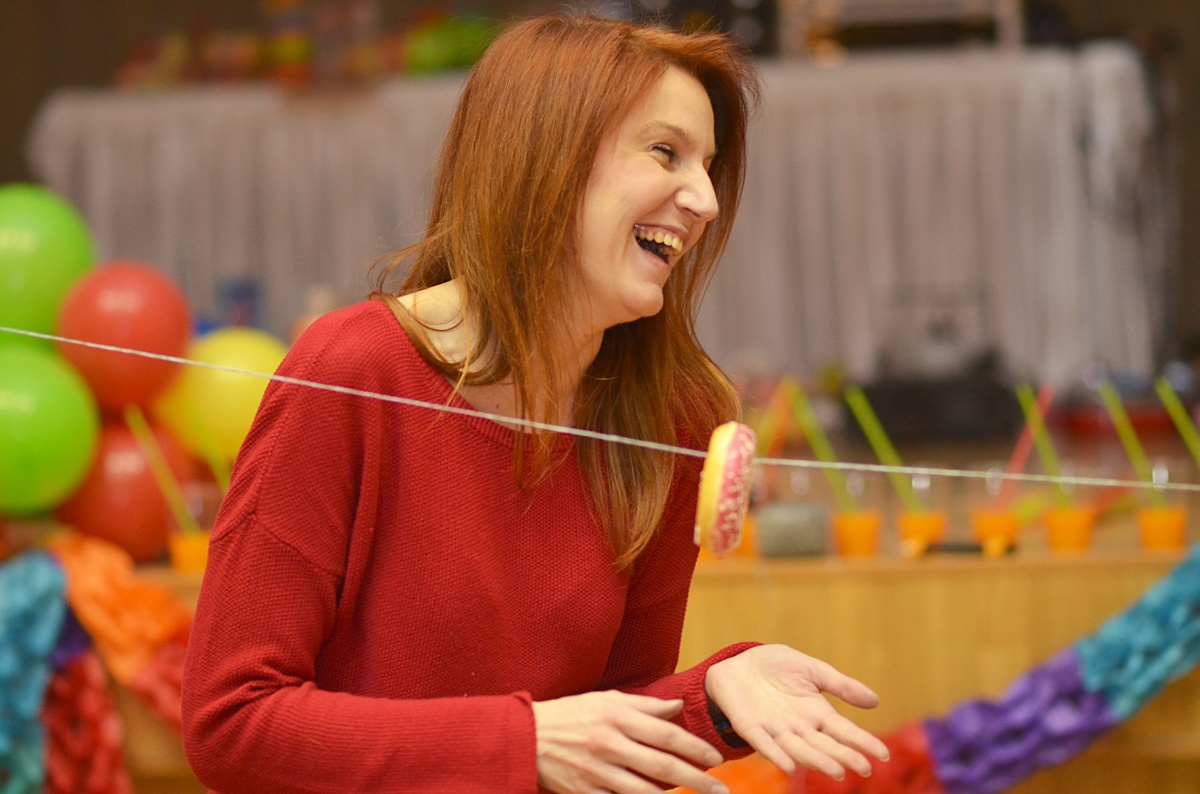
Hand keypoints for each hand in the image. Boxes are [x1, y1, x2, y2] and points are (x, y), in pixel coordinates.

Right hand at [532, 690, 729, 793]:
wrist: (526, 737)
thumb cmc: (570, 715)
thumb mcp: (606, 700)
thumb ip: (645, 705)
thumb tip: (678, 707)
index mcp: (617, 717)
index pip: (667, 735)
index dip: (695, 748)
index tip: (716, 760)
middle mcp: (609, 744)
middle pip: (663, 766)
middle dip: (697, 780)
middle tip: (722, 790)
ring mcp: (597, 772)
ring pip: (645, 792)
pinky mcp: (585, 793)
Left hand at [705, 644, 889, 780]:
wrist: (738, 662)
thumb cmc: (776, 666)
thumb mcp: (812, 669)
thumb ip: (840, 685)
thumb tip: (875, 701)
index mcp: (816, 712)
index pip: (843, 730)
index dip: (861, 742)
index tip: (882, 753)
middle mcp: (799, 727)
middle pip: (825, 745)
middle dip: (843, 756)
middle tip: (864, 768)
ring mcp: (775, 730)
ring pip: (799, 749)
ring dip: (817, 761)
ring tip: (836, 771)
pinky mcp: (751, 728)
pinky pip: (764, 744)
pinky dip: (776, 755)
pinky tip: (789, 766)